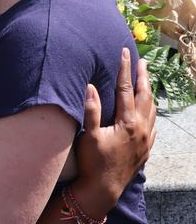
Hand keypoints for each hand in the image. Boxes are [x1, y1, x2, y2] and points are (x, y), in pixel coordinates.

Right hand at [74, 48, 156, 212]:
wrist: (103, 189)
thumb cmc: (93, 162)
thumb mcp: (88, 135)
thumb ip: (91, 110)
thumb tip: (90, 86)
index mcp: (127, 122)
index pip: (126, 89)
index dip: (124, 69)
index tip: (125, 52)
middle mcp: (141, 129)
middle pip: (145, 96)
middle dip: (143, 77)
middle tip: (142, 61)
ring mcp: (145, 140)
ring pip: (152, 111)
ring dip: (149, 94)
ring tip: (146, 82)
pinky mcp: (145, 150)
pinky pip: (153, 126)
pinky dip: (151, 113)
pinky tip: (148, 112)